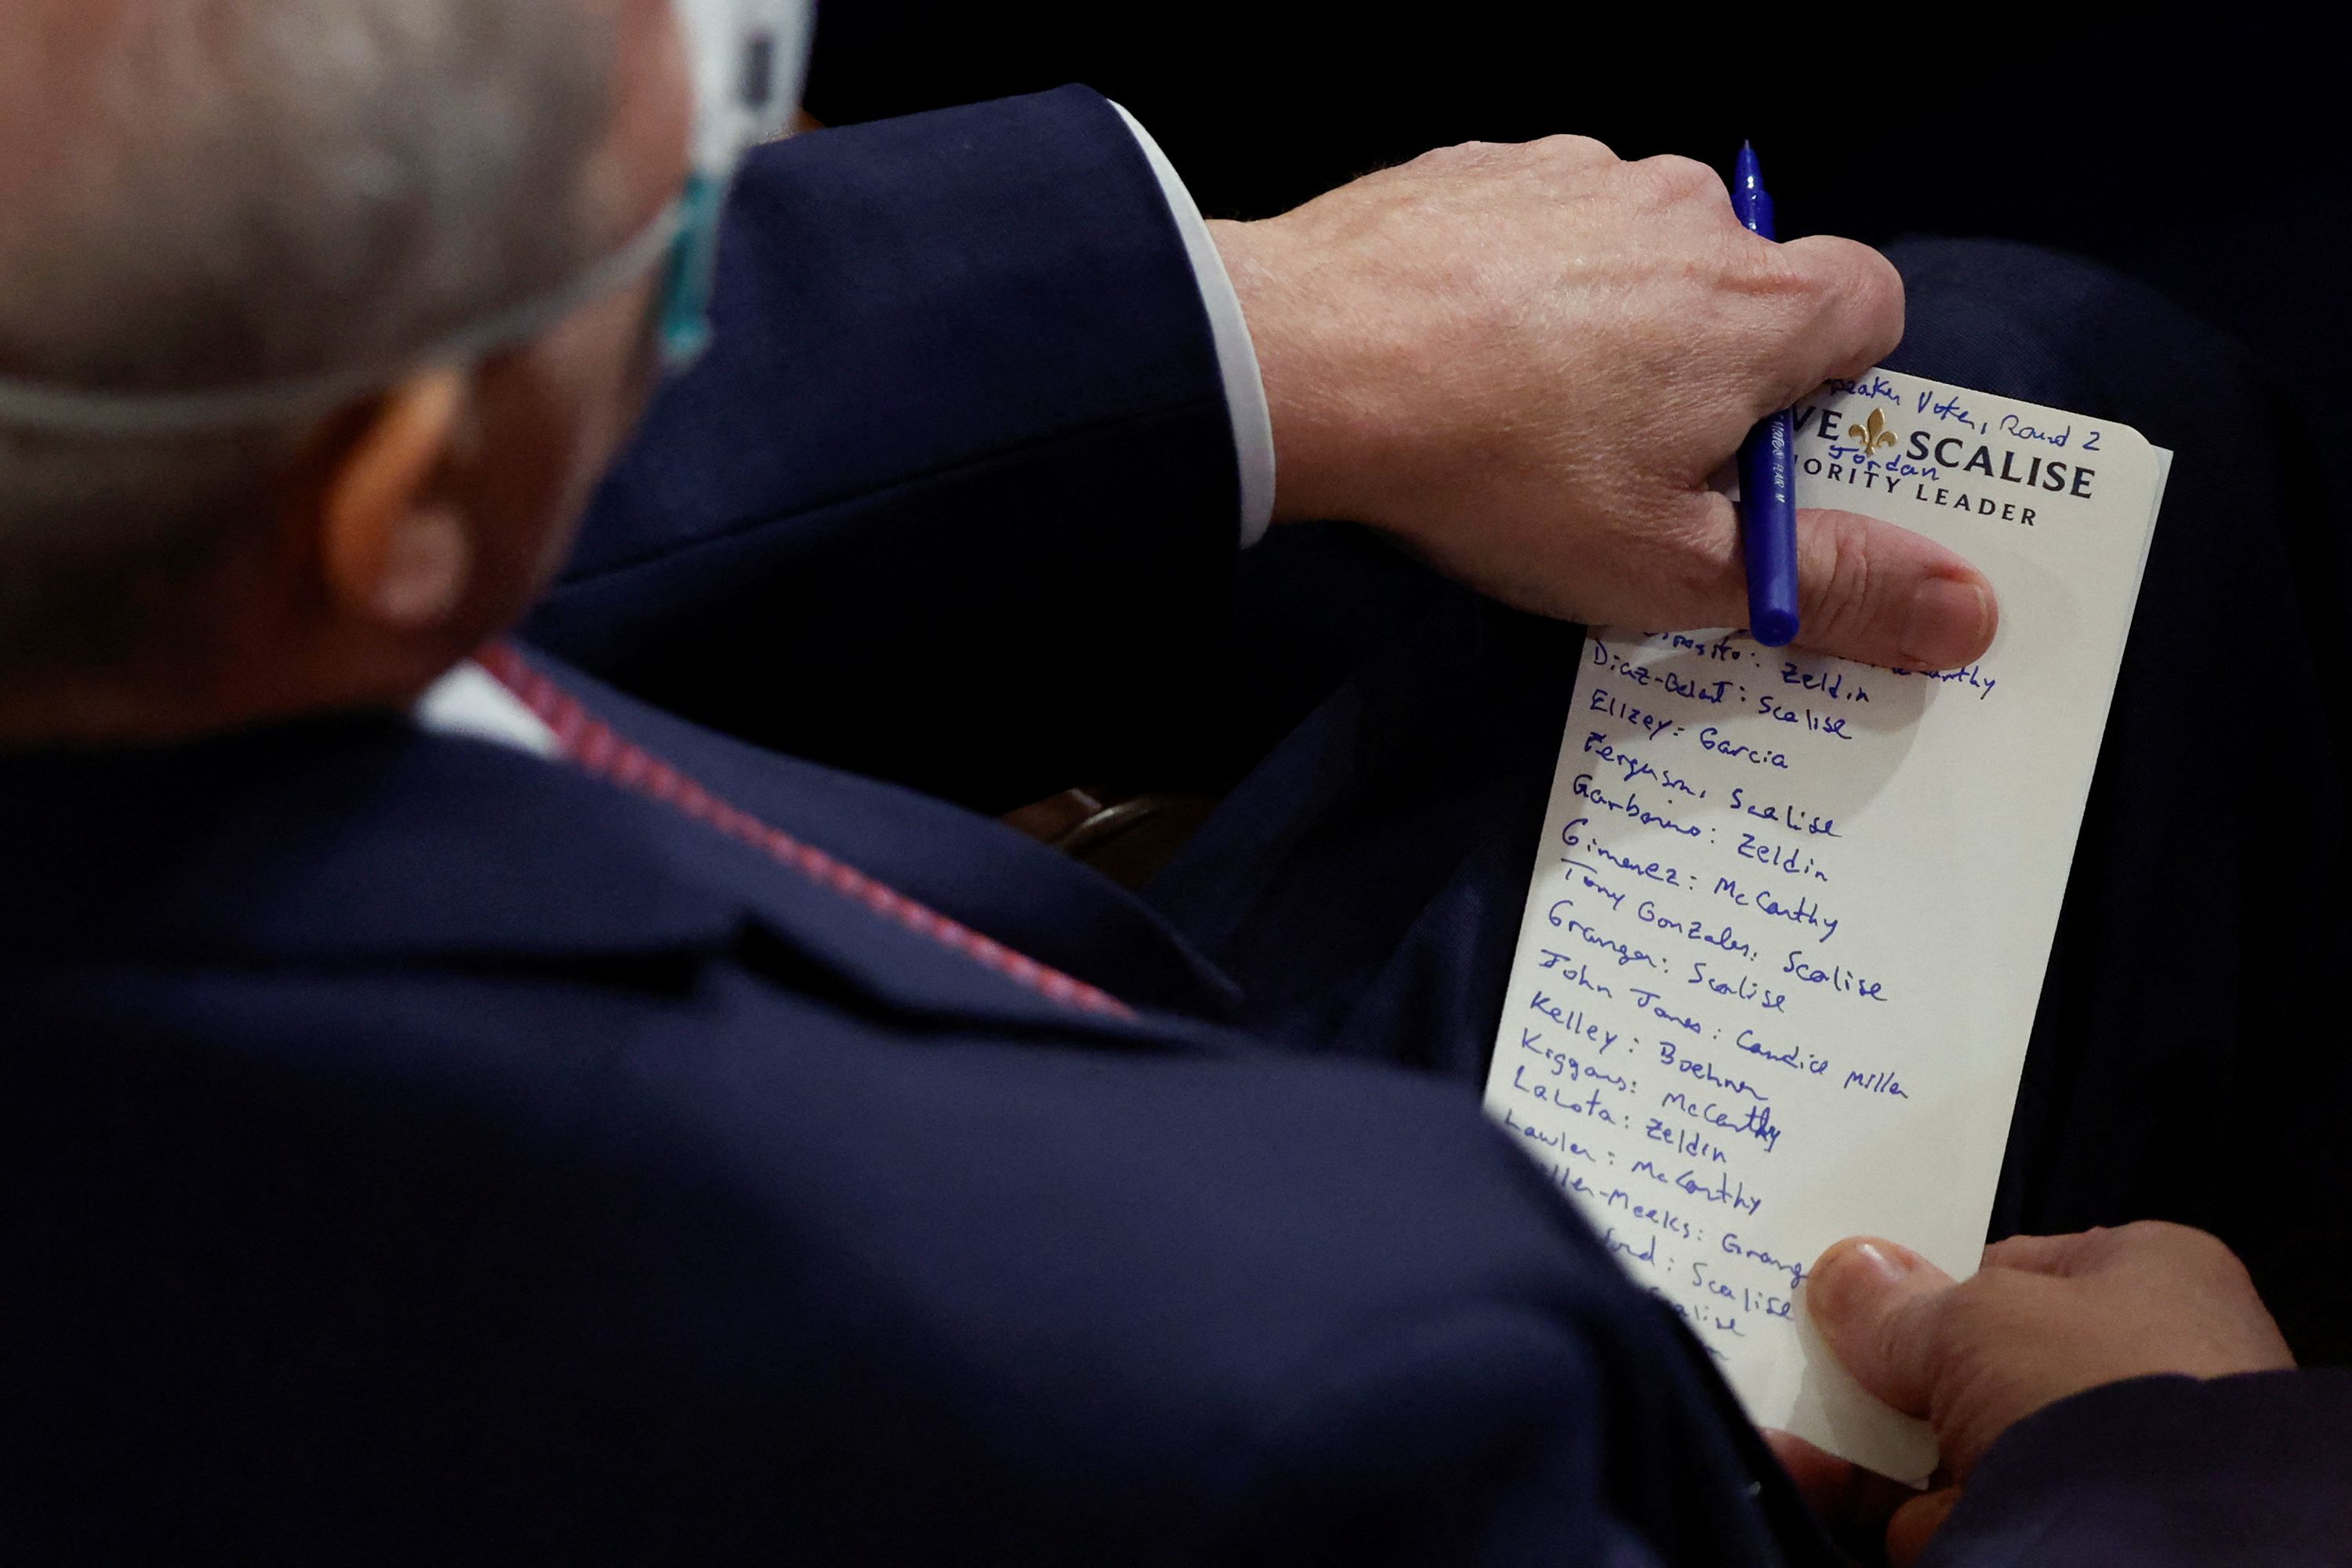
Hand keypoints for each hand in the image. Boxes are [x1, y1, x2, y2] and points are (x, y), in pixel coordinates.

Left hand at [1209, 137, 1996, 670]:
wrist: (1306, 364)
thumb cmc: (1497, 468)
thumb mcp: (1675, 566)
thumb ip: (1831, 581)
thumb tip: (1964, 608)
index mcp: (1761, 304)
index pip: (1871, 305)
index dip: (1836, 385)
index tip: (1768, 447)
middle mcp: (1685, 210)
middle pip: (1746, 283)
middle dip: (1709, 366)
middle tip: (1630, 459)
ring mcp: (1576, 173)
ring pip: (1634, 251)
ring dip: (1608, 321)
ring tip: (1524, 412)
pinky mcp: (1478, 167)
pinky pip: (1535, 226)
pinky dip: (1518, 282)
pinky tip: (1458, 354)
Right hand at [1778, 1223, 2294, 1563]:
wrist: (2166, 1553)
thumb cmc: (2093, 1389)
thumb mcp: (1977, 1320)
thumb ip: (1900, 1305)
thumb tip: (1844, 1272)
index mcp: (2155, 1282)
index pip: (2025, 1266)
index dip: (1939, 1277)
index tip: (1860, 1293)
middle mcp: (2138, 1372)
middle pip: (1982, 1361)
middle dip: (1895, 1367)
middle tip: (1808, 1353)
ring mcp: (2101, 1467)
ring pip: (1953, 1443)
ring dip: (1868, 1439)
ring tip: (1779, 1417)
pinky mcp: (2058, 1534)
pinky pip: (1940, 1509)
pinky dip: (1876, 1500)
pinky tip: (1801, 1472)